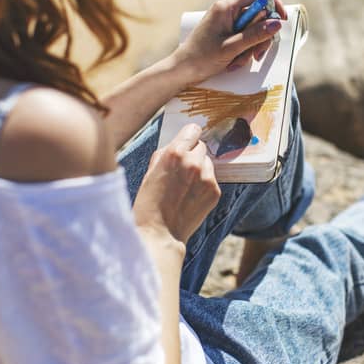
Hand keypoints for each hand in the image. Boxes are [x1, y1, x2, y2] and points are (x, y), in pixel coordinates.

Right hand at [133, 124, 220, 243]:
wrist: (160, 233)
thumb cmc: (148, 202)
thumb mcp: (150, 171)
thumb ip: (165, 154)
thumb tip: (178, 143)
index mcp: (174, 153)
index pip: (193, 130)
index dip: (189, 136)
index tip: (187, 142)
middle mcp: (194, 162)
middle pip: (201, 146)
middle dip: (193, 154)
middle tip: (182, 170)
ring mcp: (207, 177)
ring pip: (208, 162)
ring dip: (200, 169)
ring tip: (185, 186)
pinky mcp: (215, 191)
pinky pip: (212, 179)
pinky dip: (204, 184)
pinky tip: (191, 196)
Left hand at [172, 0, 287, 83]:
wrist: (182, 70)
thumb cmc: (201, 57)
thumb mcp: (232, 47)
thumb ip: (255, 34)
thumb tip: (277, 24)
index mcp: (227, 7)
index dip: (273, 4)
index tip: (281, 20)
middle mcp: (228, 11)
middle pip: (259, 16)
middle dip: (262, 36)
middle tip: (258, 54)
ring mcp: (228, 23)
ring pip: (254, 30)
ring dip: (252, 47)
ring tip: (239, 61)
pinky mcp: (228, 34)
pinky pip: (245, 38)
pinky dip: (245, 51)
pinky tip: (234, 62)